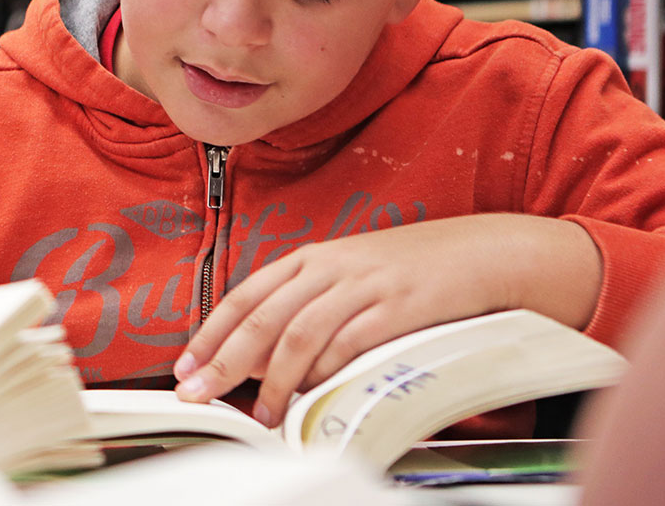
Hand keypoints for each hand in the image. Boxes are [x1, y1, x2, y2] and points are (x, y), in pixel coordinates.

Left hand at [173, 214, 600, 426]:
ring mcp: (362, 285)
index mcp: (312, 257)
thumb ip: (308, 306)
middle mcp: (329, 267)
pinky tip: (311, 394)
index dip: (212, 331)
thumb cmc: (408, 268)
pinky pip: (349, 342)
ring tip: (260, 413)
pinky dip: (324, 371)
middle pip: (263, 316)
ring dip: (273, 378)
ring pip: (300, 331)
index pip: (247, 294)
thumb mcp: (349, 274)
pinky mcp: (396, 308)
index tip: (188, 364)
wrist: (476, 252)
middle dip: (225, 358)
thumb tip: (265, 355)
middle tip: (199, 392)